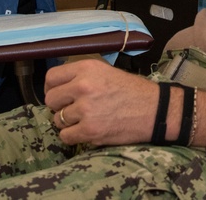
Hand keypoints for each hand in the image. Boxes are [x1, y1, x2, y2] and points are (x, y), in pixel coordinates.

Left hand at [44, 59, 158, 145]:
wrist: (154, 110)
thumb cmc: (131, 90)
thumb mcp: (105, 71)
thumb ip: (81, 76)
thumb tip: (58, 87)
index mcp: (86, 68)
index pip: (51, 78)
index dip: (52, 88)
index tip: (58, 95)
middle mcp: (83, 86)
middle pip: (50, 100)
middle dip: (59, 106)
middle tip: (72, 109)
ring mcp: (85, 109)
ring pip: (57, 120)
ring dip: (67, 123)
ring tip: (84, 120)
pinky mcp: (90, 130)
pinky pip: (65, 136)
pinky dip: (73, 136)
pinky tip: (85, 131)